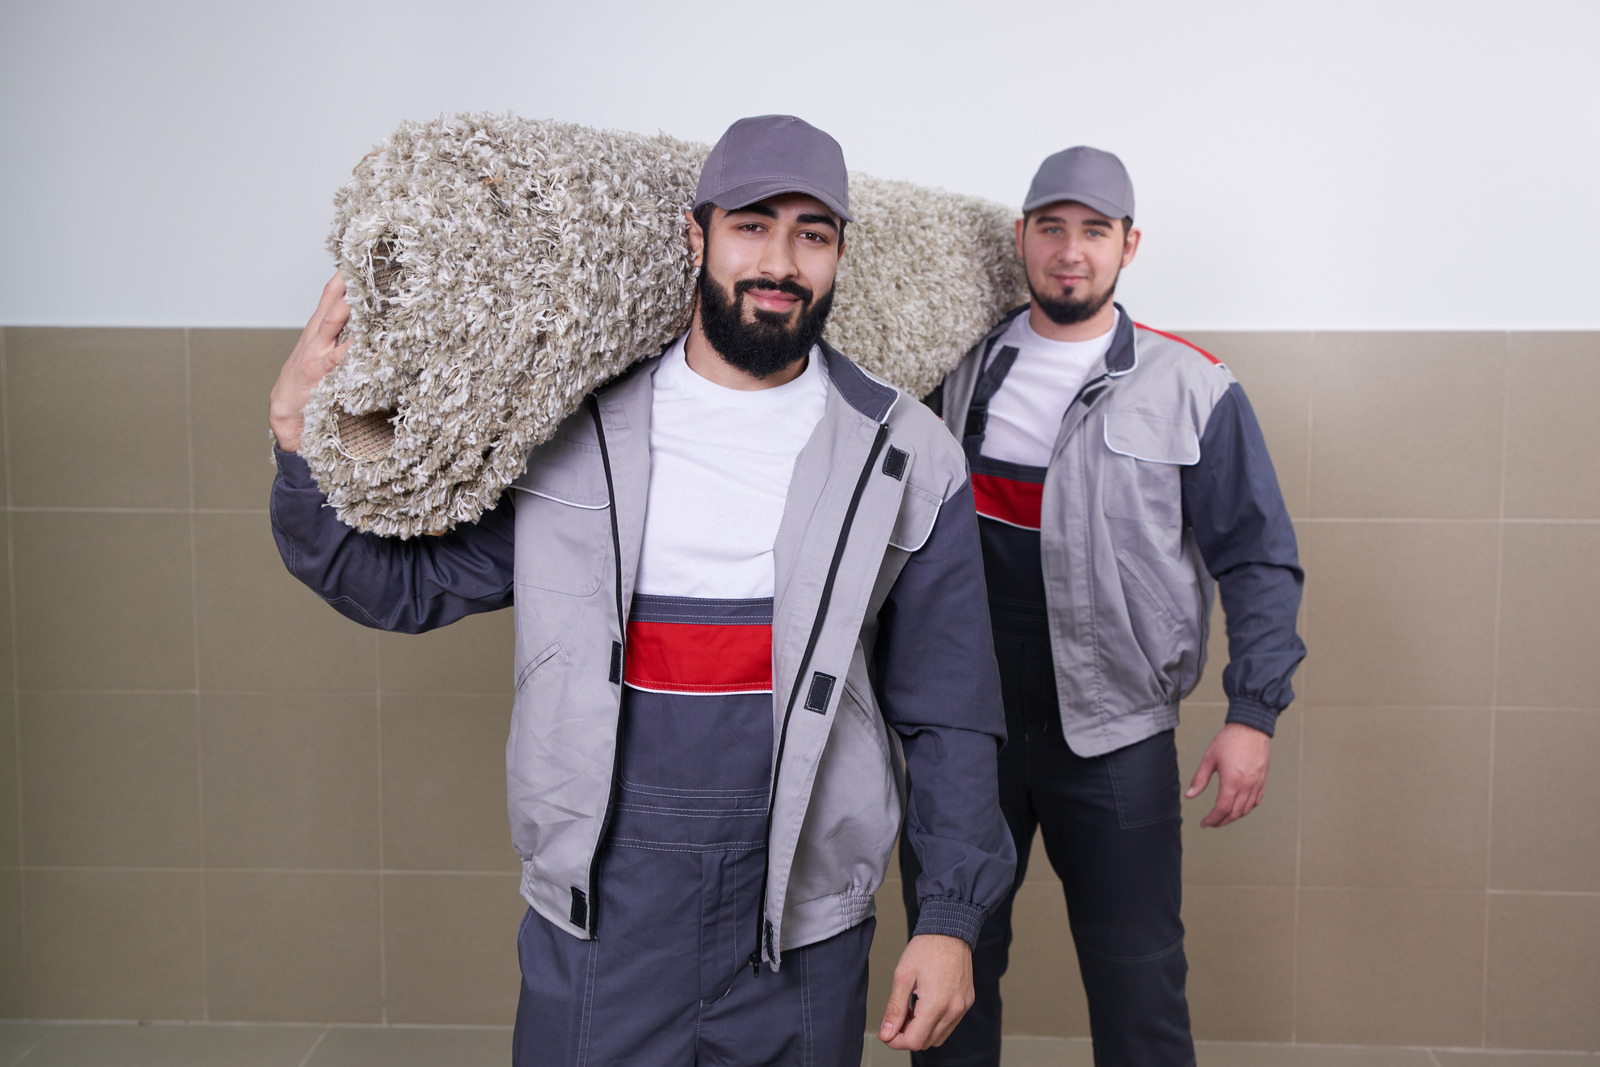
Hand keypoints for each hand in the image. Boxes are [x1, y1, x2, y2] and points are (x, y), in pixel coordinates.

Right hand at [269, 272, 352, 451]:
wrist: (286, 412)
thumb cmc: (310, 383)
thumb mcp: (322, 354)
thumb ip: (342, 337)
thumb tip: (369, 322)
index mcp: (318, 328)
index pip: (331, 293)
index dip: (345, 274)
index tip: (362, 255)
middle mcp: (317, 335)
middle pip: (333, 299)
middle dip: (350, 281)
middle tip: (370, 261)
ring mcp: (319, 352)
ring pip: (334, 319)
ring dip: (351, 303)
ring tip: (370, 287)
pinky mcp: (324, 371)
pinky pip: (343, 354)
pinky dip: (357, 344)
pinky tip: (373, 335)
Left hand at [877, 933, 973, 1050]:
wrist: (950, 930)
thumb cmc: (926, 948)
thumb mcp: (902, 976)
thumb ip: (894, 1009)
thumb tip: (887, 1033)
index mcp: (937, 1004)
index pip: (915, 1041)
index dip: (896, 1041)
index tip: (886, 1032)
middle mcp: (954, 1010)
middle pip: (927, 1042)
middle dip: (908, 1035)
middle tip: (897, 1017)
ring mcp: (963, 1007)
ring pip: (939, 1037)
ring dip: (922, 1031)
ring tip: (911, 1010)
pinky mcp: (967, 1002)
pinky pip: (949, 1025)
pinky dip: (935, 1023)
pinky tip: (924, 1006)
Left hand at [1185, 722, 1270, 827]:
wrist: (1251, 727)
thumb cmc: (1230, 740)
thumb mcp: (1209, 758)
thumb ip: (1199, 779)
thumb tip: (1190, 795)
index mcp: (1232, 782)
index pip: (1222, 809)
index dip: (1212, 819)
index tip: (1204, 823)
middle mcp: (1247, 786)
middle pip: (1234, 813)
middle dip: (1222, 821)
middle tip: (1211, 822)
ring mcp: (1257, 784)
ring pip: (1246, 809)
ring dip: (1234, 816)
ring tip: (1223, 816)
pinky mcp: (1262, 780)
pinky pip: (1256, 800)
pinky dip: (1247, 808)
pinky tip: (1239, 807)